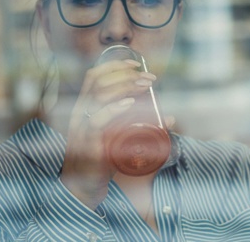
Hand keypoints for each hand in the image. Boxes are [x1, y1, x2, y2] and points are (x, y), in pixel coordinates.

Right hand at [59, 59, 156, 209]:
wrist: (84, 186)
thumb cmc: (102, 158)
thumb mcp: (119, 135)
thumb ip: (137, 123)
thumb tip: (169, 118)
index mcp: (84, 107)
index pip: (94, 76)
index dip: (115, 65)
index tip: (136, 64)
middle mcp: (80, 113)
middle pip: (98, 81)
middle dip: (126, 75)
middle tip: (150, 79)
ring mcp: (82, 127)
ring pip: (99, 96)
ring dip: (125, 87)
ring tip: (145, 86)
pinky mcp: (88, 143)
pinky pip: (98, 120)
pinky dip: (115, 108)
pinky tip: (130, 104)